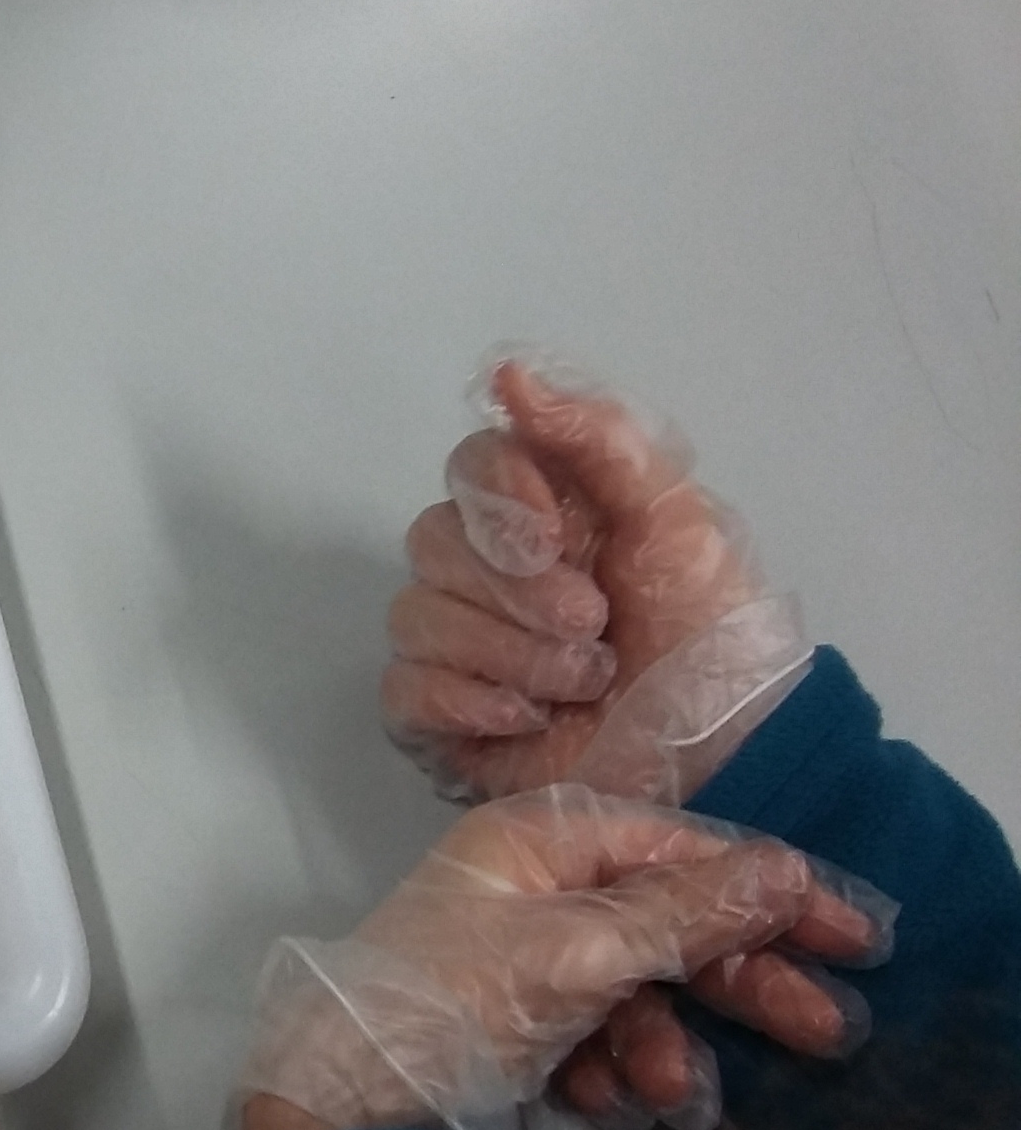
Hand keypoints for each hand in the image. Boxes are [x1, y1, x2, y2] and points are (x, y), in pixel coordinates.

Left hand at [236, 786, 890, 1129]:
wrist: (340, 1113)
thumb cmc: (444, 1008)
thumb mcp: (575, 955)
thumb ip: (683, 915)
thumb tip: (784, 871)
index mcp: (537, 841)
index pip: (681, 849)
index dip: (771, 892)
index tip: (852, 938)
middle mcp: (531, 887)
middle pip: (671, 923)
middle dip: (742, 983)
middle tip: (828, 1031)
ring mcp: (523, 958)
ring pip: (640, 992)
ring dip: (667, 1045)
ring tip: (672, 1093)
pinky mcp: (516, 1025)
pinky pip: (596, 1040)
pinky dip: (612, 1073)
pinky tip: (605, 1103)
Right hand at [385, 354, 811, 804]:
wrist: (725, 755)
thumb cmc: (710, 631)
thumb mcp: (679, 518)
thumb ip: (601, 439)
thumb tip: (508, 374)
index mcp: (545, 512)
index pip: (470, 465)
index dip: (500, 497)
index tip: (557, 538)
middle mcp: (487, 571)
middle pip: (432, 541)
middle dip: (516, 590)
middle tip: (593, 624)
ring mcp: (458, 646)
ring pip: (415, 617)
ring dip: (510, 652)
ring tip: (582, 682)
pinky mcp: (441, 718)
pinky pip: (403, 689)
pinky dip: (465, 702)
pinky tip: (527, 719)